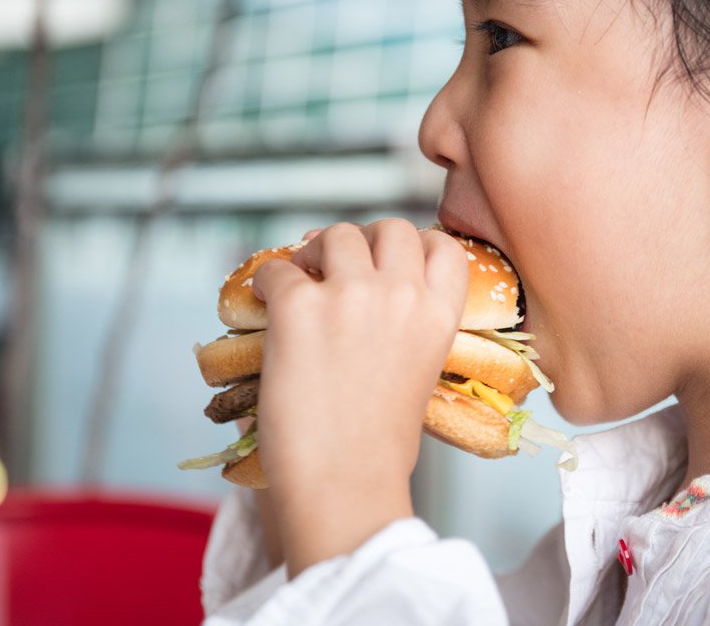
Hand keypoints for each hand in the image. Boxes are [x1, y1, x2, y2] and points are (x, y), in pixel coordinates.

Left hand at [250, 219, 467, 573]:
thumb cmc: (381, 445)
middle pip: (389, 228)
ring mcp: (350, 296)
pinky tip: (267, 305)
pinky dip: (268, 281)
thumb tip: (371, 302)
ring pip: (336, 235)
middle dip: (363, 239)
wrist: (345, 481)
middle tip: (338, 265)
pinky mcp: (299, 308)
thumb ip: (408, 328)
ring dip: (316, 252)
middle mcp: (402, 295)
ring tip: (302, 280)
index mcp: (440, 315)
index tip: (388, 258)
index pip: (442, 245)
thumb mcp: (419, 374)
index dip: (414, 243)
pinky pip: (277, 270)